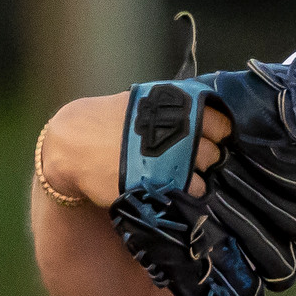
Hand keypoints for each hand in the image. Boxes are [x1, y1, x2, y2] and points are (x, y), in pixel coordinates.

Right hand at [39, 91, 230, 209]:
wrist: (73, 145)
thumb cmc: (106, 121)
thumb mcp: (140, 103)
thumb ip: (171, 111)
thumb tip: (199, 118)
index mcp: (177, 107)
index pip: (222, 123)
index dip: (220, 134)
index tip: (213, 140)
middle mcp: (182, 131)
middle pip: (215, 152)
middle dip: (207, 158)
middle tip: (191, 161)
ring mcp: (174, 158)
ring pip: (205, 175)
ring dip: (197, 177)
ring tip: (178, 176)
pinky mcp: (163, 184)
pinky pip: (190, 192)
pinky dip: (185, 192)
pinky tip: (170, 187)